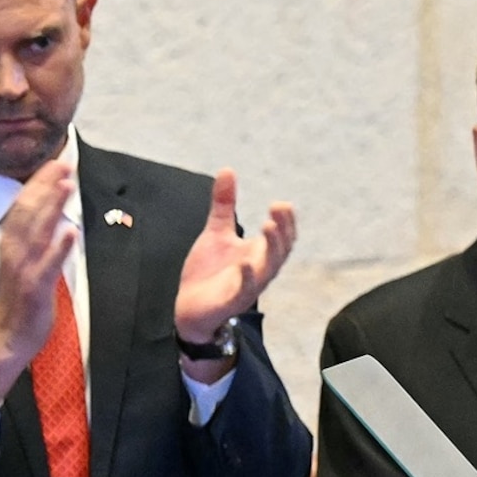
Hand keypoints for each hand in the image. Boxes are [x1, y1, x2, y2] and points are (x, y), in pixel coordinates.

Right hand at [0, 161, 78, 405]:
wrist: (6, 336)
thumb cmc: (20, 300)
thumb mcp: (25, 262)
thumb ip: (36, 239)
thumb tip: (54, 215)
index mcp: (12, 243)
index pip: (24, 204)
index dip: (40, 182)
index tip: (57, 161)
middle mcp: (13, 251)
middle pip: (27, 210)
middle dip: (45, 185)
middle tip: (64, 162)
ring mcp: (22, 269)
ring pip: (35, 231)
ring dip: (51, 206)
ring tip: (66, 184)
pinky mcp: (34, 289)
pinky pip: (46, 266)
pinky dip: (58, 249)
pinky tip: (70, 232)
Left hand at [173, 169, 296, 346]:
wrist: (189, 307)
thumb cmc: (209, 272)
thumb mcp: (216, 232)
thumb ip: (224, 205)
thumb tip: (227, 169)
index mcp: (258, 253)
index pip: (282, 237)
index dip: (286, 222)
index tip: (282, 203)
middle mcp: (259, 270)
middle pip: (280, 250)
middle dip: (281, 229)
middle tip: (278, 208)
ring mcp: (247, 286)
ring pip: (268, 269)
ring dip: (270, 248)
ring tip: (267, 226)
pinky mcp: (231, 301)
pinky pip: (244, 290)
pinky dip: (246, 277)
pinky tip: (245, 263)